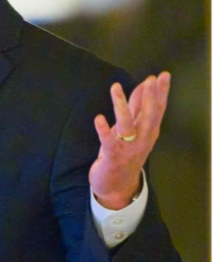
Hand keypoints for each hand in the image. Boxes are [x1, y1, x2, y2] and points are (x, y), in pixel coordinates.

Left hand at [90, 72, 171, 209]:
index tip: (163, 75)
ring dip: (122, 106)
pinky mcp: (113, 156)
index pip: (157, 109)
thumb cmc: (124, 153)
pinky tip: (98, 118)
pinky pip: (108, 142)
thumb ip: (138, 108)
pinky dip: (103, 130)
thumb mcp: (133, 129)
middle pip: (148, 116)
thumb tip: (144, 86)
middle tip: (151, 80)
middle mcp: (141, 139)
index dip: (161, 92)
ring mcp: (128, 148)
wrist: (117, 186)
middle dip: (150, 97)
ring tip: (115, 88)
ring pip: (127, 125)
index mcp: (147, 131)